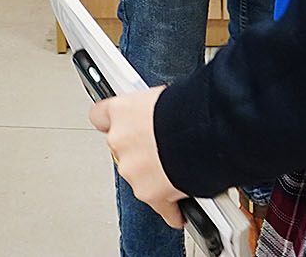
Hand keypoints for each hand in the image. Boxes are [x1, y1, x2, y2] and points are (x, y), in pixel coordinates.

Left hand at [90, 86, 183, 230]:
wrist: (204, 131)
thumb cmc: (191, 108)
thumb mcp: (168, 96)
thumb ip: (156, 109)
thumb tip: (167, 112)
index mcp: (122, 110)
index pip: (101, 116)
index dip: (114, 122)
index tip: (123, 125)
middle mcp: (120, 140)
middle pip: (123, 150)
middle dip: (142, 153)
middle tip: (164, 150)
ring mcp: (131, 169)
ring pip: (139, 177)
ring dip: (155, 177)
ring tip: (180, 171)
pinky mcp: (147, 192)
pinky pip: (159, 205)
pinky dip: (170, 208)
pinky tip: (179, 209)